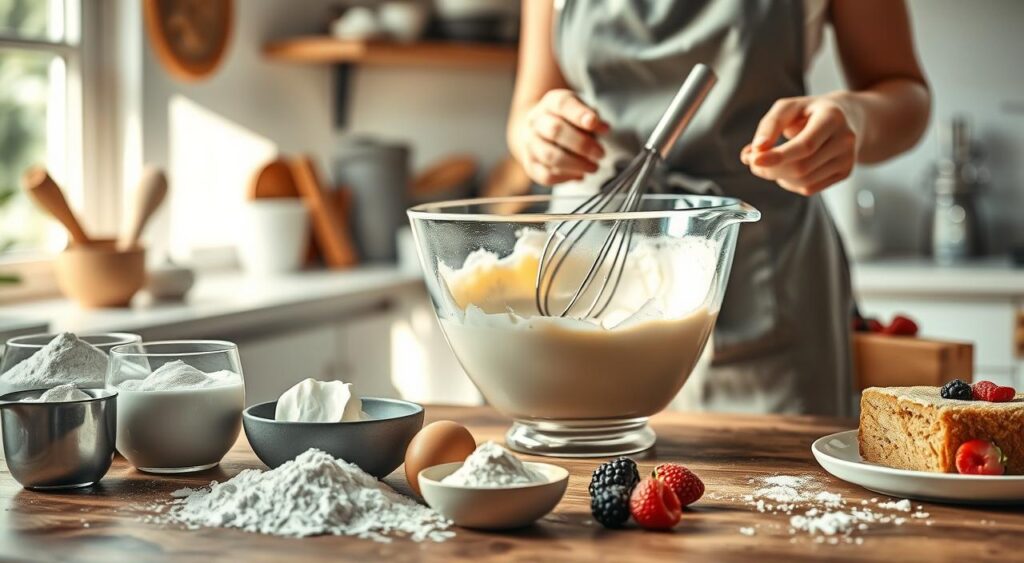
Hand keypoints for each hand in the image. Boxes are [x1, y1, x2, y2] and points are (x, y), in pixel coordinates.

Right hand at [514, 89, 608, 185]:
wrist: (538, 132)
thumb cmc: (567, 121)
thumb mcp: (581, 110)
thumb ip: (593, 118)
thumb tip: (603, 128)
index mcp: (550, 103)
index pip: (562, 104)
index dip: (578, 114)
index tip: (593, 122)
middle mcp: (536, 121)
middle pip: (555, 130)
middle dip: (582, 144)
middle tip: (600, 153)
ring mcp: (530, 144)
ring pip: (550, 156)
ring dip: (576, 164)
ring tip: (593, 167)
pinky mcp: (530, 165)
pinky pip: (546, 175)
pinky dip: (566, 177)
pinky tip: (579, 175)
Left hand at [740, 95, 857, 195]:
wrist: (845, 117)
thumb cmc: (810, 112)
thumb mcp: (789, 108)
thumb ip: (770, 125)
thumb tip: (756, 150)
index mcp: (832, 117)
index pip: (805, 145)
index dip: (778, 156)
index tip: (754, 160)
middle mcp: (845, 139)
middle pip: (801, 167)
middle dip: (771, 169)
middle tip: (753, 162)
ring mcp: (847, 158)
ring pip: (804, 181)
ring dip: (778, 176)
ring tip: (772, 162)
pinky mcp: (845, 172)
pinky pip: (810, 188)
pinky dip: (790, 183)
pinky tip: (788, 169)